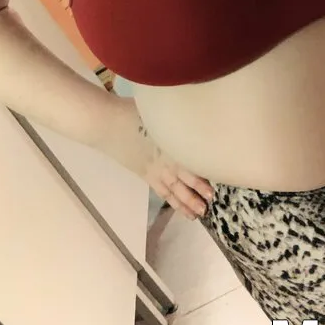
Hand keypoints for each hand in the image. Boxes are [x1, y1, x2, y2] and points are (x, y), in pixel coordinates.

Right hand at [101, 97, 213, 218]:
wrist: (108, 123)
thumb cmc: (132, 110)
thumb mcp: (159, 111)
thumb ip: (177, 117)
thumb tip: (195, 113)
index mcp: (169, 142)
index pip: (189, 160)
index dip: (201, 172)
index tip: (216, 180)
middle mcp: (163, 158)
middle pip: (183, 177)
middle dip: (197, 190)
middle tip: (210, 201)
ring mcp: (154, 169)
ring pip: (173, 189)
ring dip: (186, 201)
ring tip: (199, 213)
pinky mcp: (145, 174)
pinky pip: (161, 191)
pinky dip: (172, 201)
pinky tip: (181, 209)